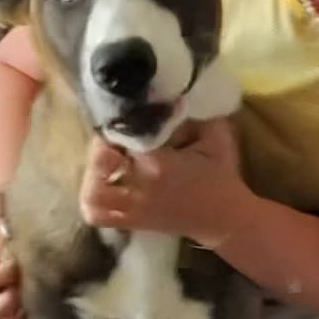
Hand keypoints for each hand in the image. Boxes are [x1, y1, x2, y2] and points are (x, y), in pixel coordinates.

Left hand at [79, 117, 244, 248]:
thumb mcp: (214, 135)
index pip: (127, 135)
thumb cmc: (221, 174)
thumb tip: (164, 96)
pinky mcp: (132, 221)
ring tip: (107, 160)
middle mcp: (141, 188)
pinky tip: (103, 183)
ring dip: (93, 172)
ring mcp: (134, 209)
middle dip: (103, 143)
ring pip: (92, 193)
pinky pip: (97, 215)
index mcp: (160, 164)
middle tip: (114, 135)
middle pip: (101, 162)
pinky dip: (92, 198)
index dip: (122, 120)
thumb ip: (190, 114)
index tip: (128, 111)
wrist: (225, 217)